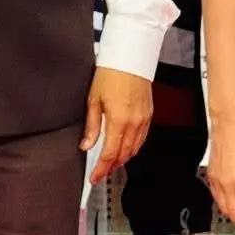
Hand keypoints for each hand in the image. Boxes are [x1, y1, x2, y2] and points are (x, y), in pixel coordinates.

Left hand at [81, 68, 152, 185]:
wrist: (130, 57)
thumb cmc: (111, 72)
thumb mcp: (93, 99)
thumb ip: (91, 126)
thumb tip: (86, 144)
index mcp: (118, 121)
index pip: (110, 154)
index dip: (101, 169)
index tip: (95, 177)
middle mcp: (134, 123)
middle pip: (124, 155)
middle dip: (112, 167)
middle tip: (101, 172)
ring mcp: (144, 119)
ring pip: (135, 149)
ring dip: (123, 159)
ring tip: (111, 162)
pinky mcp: (149, 114)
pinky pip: (142, 138)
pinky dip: (134, 147)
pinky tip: (126, 147)